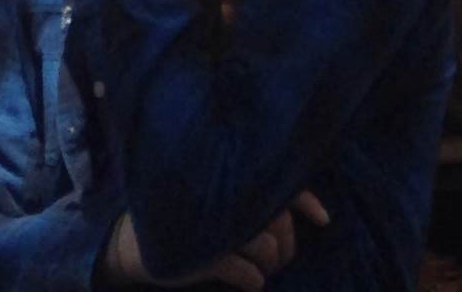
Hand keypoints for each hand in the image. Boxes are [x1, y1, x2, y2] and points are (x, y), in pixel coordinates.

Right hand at [105, 195, 328, 291]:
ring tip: (261, 267)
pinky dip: (251, 278)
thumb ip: (255, 198)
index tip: (324, 219)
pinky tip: (250, 280)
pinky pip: (245, 272)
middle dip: (286, 243)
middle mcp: (226, 198)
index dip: (304, 199)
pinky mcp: (202, 256)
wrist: (137, 244)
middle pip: (278, 220)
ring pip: (268, 246)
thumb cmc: (189, 218)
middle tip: (276, 257)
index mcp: (230, 181)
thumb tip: (312, 212)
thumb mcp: (220, 203)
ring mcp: (214, 227)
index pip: (277, 184)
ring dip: (270, 263)